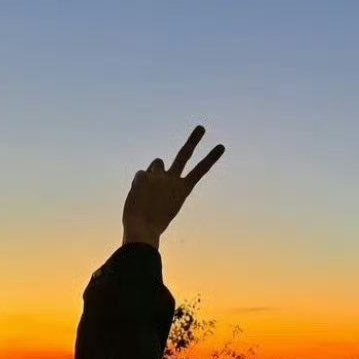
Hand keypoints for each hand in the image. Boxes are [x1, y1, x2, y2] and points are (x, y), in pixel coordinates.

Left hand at [121, 126, 224, 248]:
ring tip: (149, 191)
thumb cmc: (153, 222)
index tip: (221, 146)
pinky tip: (138, 197)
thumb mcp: (164, 204)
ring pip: (157, 163)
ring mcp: (159, 176)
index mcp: (183, 190)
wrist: (142, 230)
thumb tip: (155, 164)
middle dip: (194, 140)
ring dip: (154, 171)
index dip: (211, 158)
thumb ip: (163, 182)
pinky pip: (140, 175)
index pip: (200, 171)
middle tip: (201, 127)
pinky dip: (137, 185)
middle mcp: (173, 180)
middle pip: (185, 155)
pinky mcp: (144, 175)